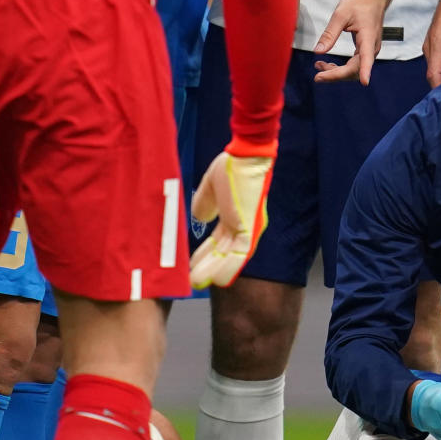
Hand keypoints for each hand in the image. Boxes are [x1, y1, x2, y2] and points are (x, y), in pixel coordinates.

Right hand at [189, 141, 275, 287]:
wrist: (245, 156)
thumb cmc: (232, 166)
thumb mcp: (211, 187)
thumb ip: (205, 203)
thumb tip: (199, 218)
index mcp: (234, 218)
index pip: (218, 242)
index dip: (204, 254)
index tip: (190, 265)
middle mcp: (241, 227)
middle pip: (222, 253)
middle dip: (206, 267)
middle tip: (191, 281)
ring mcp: (247, 229)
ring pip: (229, 257)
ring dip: (212, 270)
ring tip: (196, 283)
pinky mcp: (250, 229)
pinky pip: (239, 254)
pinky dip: (228, 267)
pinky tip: (215, 280)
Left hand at [313, 0, 386, 84]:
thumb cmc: (359, 3)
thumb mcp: (340, 15)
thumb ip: (329, 34)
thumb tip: (317, 51)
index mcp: (368, 38)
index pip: (367, 58)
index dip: (366, 71)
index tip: (365, 82)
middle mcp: (371, 48)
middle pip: (355, 70)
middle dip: (336, 75)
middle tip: (317, 76)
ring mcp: (369, 51)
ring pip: (354, 70)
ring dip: (337, 72)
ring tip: (318, 66)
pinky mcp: (365, 52)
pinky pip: (354, 66)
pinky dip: (340, 68)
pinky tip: (327, 65)